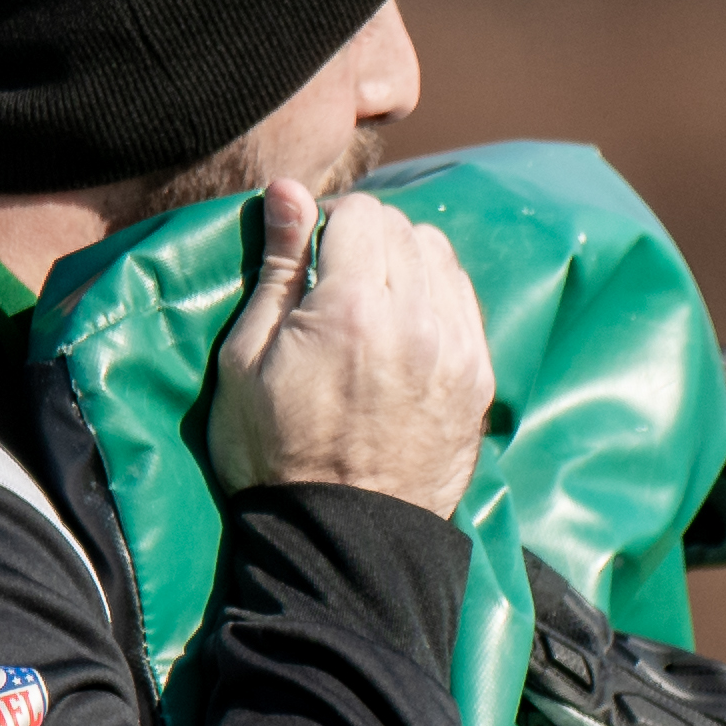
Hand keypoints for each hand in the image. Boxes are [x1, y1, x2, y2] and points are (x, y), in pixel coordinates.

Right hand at [209, 180, 494, 516]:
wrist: (343, 535)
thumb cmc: (273, 451)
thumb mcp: (246, 358)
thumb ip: (277, 268)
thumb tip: (289, 190)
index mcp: (352, 310)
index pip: (361, 213)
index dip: (328, 222)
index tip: (308, 252)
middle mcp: (417, 321)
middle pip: (405, 230)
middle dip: (367, 237)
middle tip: (334, 276)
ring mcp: (457, 350)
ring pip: (442, 259)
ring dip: (406, 261)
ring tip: (370, 300)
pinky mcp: (479, 378)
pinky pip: (465, 302)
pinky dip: (436, 295)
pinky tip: (405, 324)